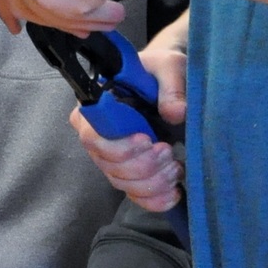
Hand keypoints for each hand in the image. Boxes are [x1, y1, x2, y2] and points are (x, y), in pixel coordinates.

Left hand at [0, 0, 156, 34]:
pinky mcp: (50, 0)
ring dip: (80, 19)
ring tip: (106, 11)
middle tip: (78, 22)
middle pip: (21, 5)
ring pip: (48, 17)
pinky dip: (97, 19)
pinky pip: (72, 21)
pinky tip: (111, 9)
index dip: (10, 6)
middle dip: (53, 17)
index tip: (14, 20)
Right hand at [69, 13, 187, 212]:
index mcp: (94, 109)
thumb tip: (175, 112)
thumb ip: (171, 86)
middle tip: (168, 151)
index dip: (119, 146)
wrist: (165, 83)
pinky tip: (173, 193)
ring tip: (175, 166)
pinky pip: (134, 196)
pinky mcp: (128, 173)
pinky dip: (154, 200)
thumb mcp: (169, 67)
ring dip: (152, 181)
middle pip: (108, 165)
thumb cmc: (158, 71)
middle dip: (142, 166)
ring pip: (122, 183)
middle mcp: (96, 137)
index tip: (148, 139)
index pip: (92, 137)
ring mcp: (110, 158)